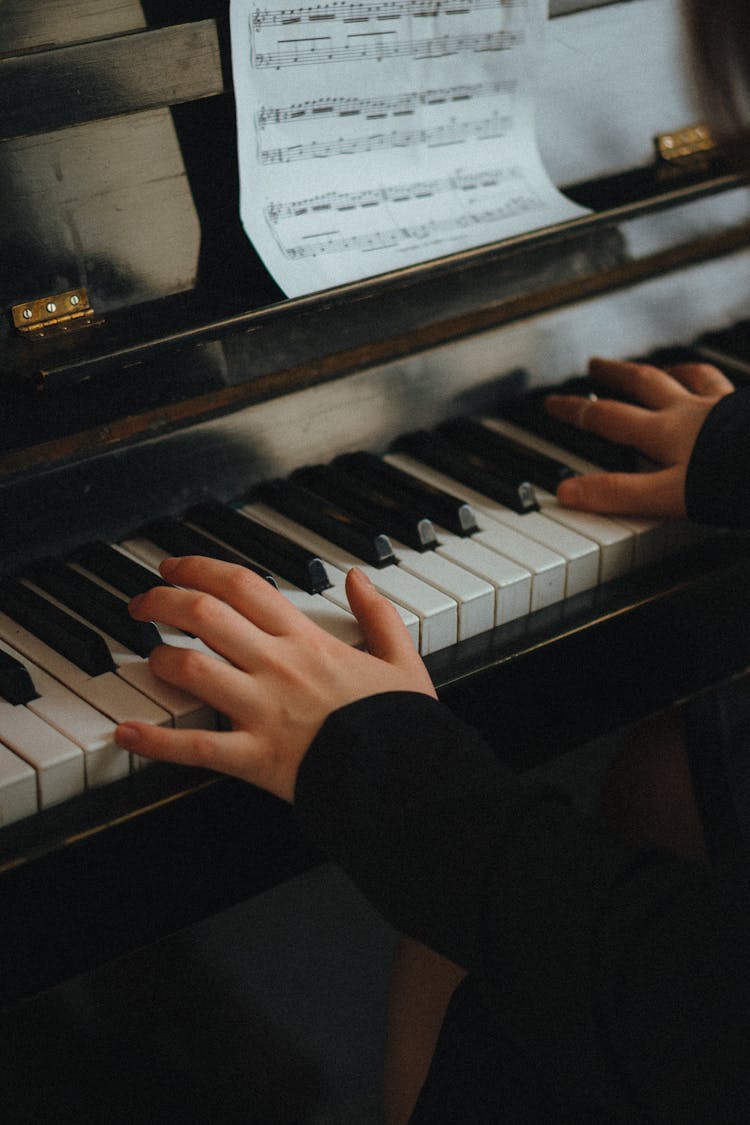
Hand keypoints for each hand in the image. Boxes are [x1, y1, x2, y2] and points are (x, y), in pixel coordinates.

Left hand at [114, 557, 435, 802]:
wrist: (408, 780)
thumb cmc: (403, 723)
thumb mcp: (402, 658)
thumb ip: (377, 613)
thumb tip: (359, 577)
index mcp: (307, 641)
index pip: (241, 585)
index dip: (199, 567)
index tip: (175, 566)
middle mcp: (277, 667)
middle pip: (204, 614)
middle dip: (162, 601)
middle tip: (142, 604)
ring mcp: (262, 711)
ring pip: (192, 668)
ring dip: (160, 658)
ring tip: (152, 658)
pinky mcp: (255, 758)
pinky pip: (194, 748)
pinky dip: (155, 741)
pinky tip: (127, 734)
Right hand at [544, 356, 732, 516]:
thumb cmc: (736, 481)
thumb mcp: (670, 496)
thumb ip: (619, 494)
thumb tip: (566, 492)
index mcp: (667, 432)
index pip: (609, 417)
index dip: (577, 410)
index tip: (553, 402)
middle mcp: (694, 412)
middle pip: (646, 383)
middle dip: (616, 374)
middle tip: (596, 364)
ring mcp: (728, 408)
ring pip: (693, 378)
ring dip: (672, 372)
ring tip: (665, 369)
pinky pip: (733, 389)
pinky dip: (721, 384)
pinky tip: (727, 391)